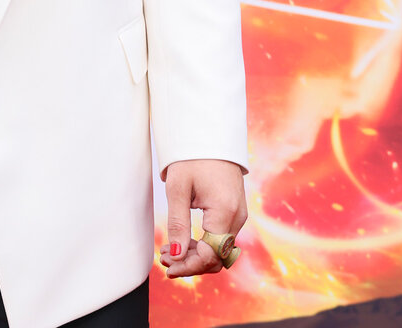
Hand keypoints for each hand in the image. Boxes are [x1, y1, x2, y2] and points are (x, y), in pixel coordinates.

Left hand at [159, 158, 246, 278]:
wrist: (209, 134)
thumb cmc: (191, 157)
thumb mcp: (178, 188)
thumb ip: (178, 223)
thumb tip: (177, 255)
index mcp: (225, 212)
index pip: (210, 255)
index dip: (188, 266)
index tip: (166, 266)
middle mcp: (237, 217)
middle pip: (216, 257)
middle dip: (190, 263)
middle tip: (164, 258)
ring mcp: (238, 215)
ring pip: (219, 249)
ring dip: (195, 255)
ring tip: (168, 250)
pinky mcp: (234, 211)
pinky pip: (221, 238)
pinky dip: (203, 244)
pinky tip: (183, 241)